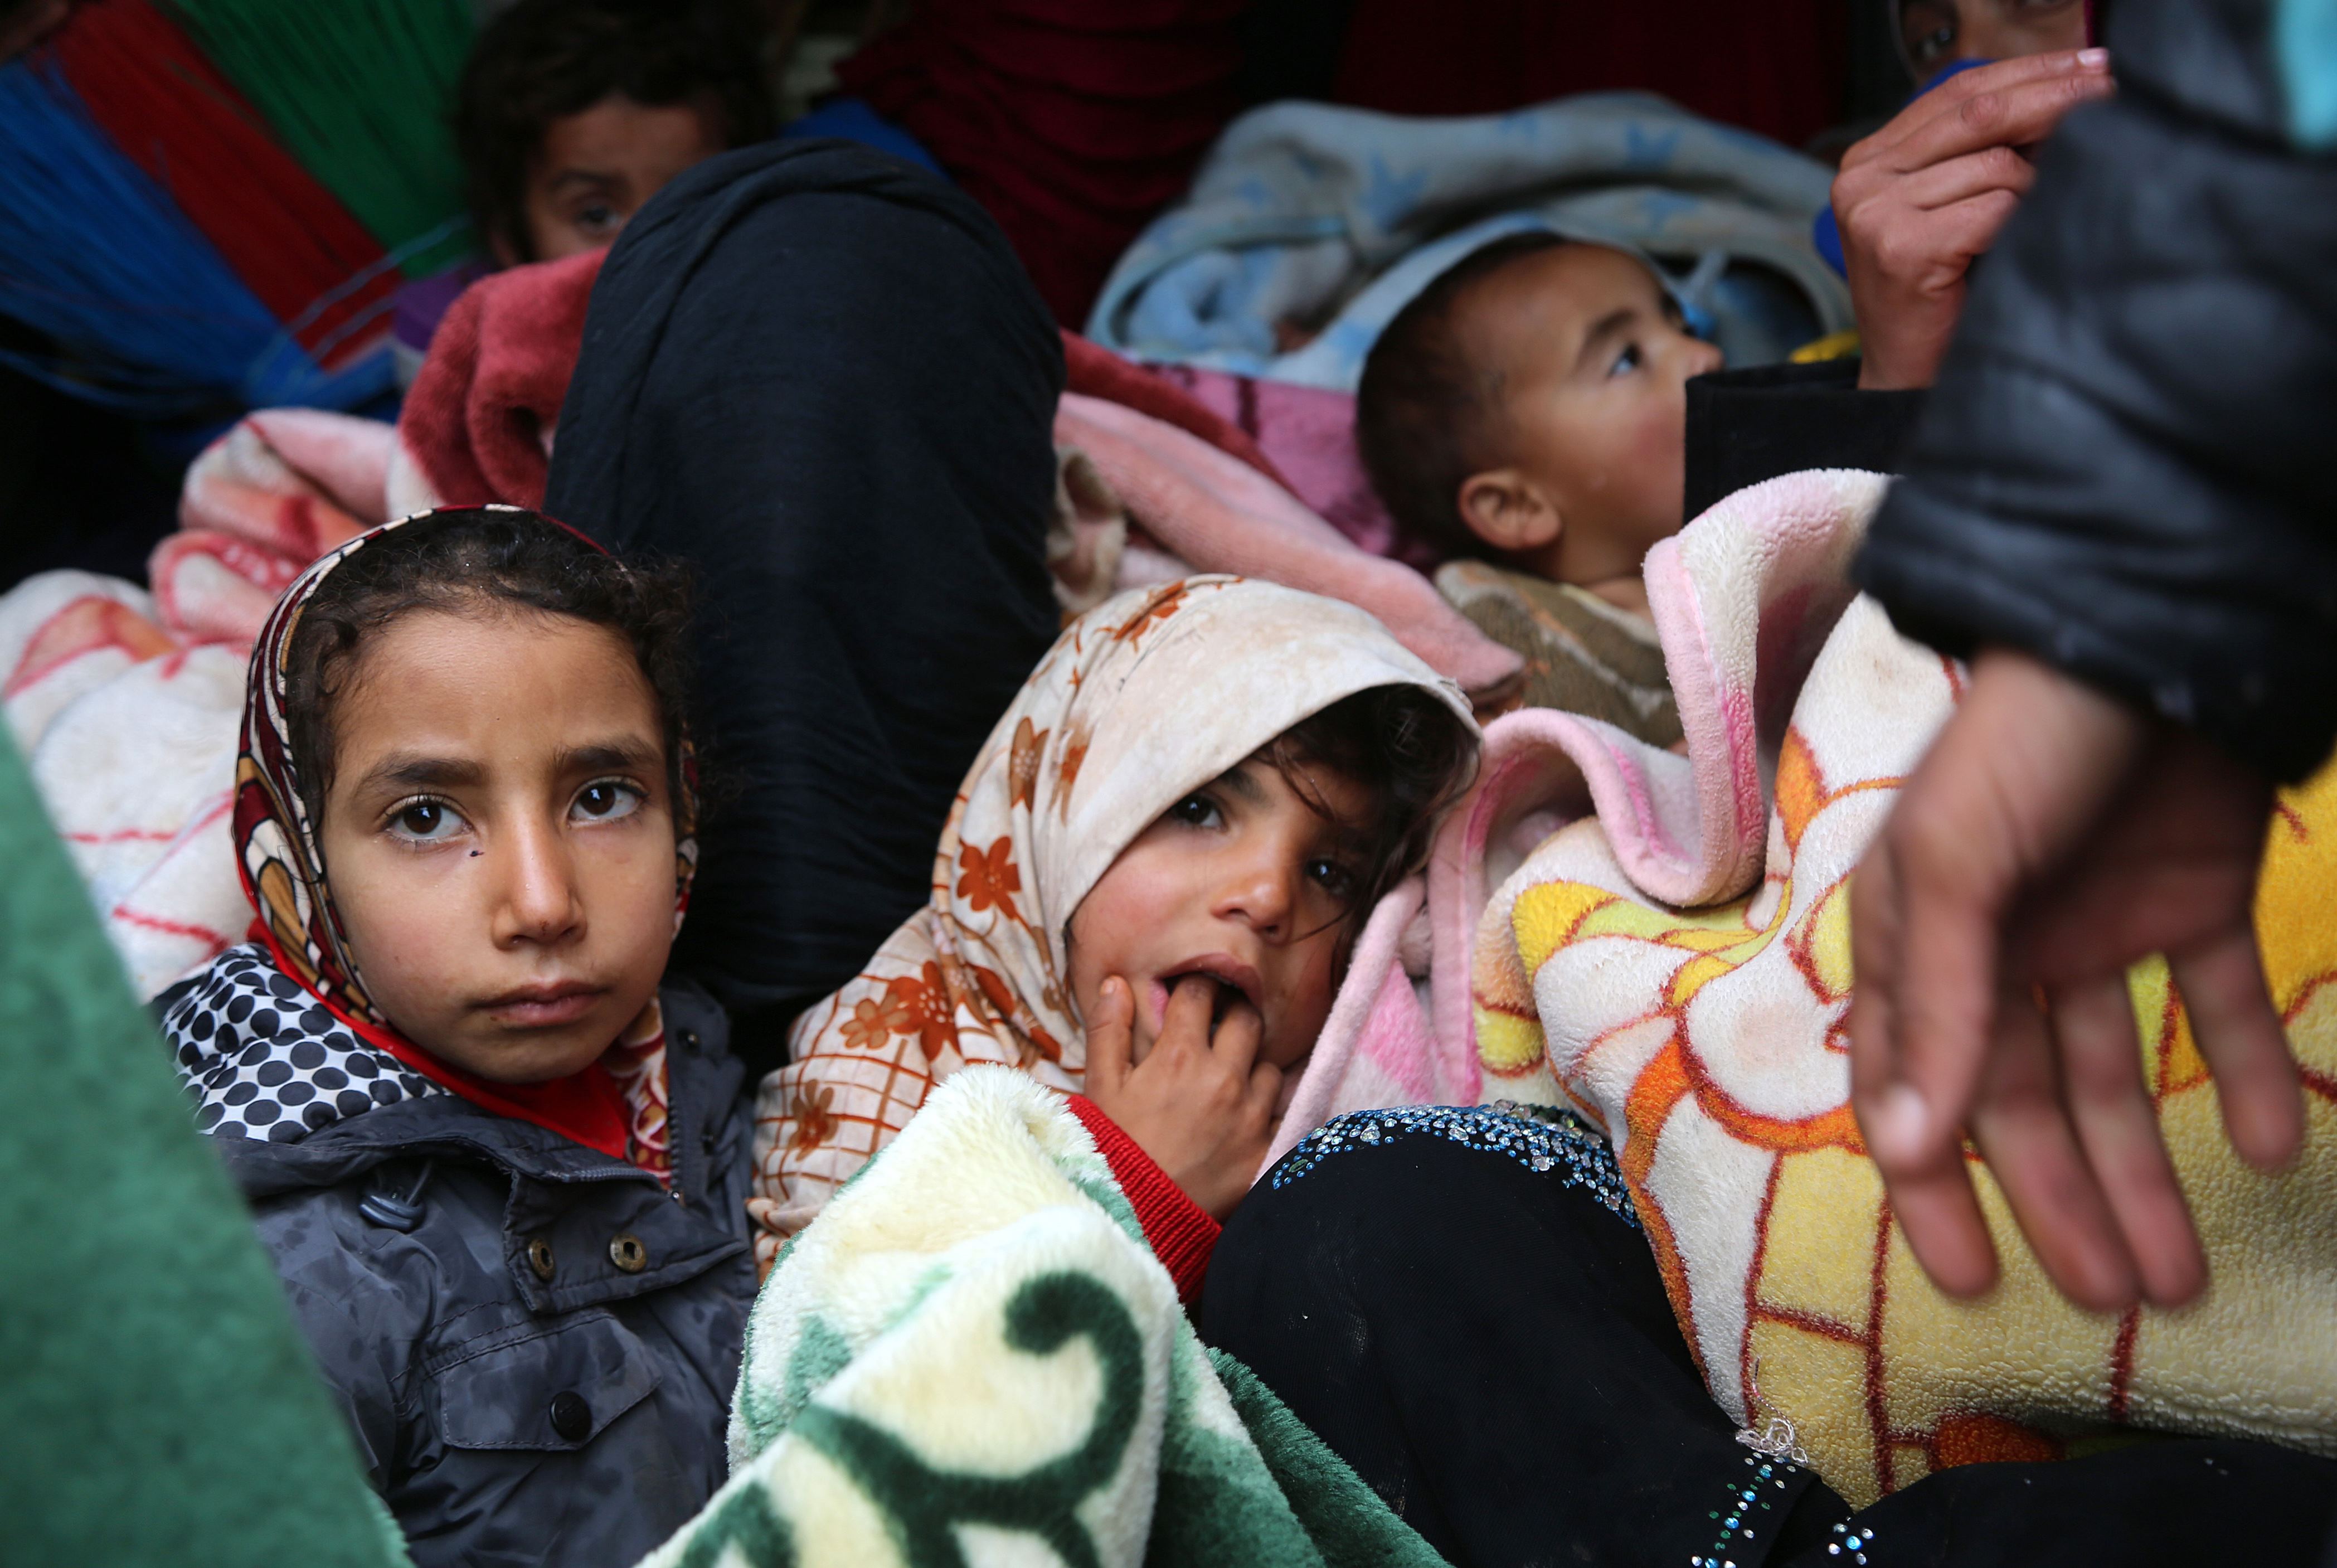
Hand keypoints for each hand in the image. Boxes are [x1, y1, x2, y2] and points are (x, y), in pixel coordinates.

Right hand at [1085, 974, 1282, 1219]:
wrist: (1137, 1217)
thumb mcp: (1100, 1087)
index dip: (1197, 987)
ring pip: (1270, 1068)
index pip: (1201, 993)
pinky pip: (1286, 1116)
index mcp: (1180, 1054)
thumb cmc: (1113, 1149)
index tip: (1195, 995)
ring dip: (1253, 1069)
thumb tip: (1114, 982)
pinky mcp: (1267, 1149)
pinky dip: (1273, 1114)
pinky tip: (1255, 1121)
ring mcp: (1251, 1114)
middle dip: (1235, 1016)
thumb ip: (1108, 1029)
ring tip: (1233, 1084)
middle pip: (1248, 1020)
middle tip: (1221, 1030)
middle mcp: (1224, 1077)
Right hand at [1834, 49, 2112, 390]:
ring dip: (2036, 187)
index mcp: (1869, 161)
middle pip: (1977, 112)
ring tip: (2038, 219)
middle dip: (2053, 97)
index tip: (2087, 62)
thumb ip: (1977, 152)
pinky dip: (2021, 225)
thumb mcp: (1949, 207)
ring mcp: (1875, 213)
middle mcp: (1861, 179)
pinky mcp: (1902, 249)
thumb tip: (2066, 92)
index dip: (2026, 70)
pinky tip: (2017, 248)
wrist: (1907, 379)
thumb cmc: (1941, 295)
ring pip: (1995, 164)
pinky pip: (1996, 207)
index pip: (1954, 90)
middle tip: (2109, 89)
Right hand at [1849, 649, 2300, 1310]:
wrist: (2158, 632)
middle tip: (2119, 1297)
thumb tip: (1906, 1143)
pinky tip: (2271, 1148)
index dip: (1936, 1187)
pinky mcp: (2189, 901)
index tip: (1969, 1284)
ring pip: (2117, 1074)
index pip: (1917, 1088)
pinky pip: (2215, 1009)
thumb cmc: (2023, 745)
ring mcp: (2097, 925)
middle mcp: (2002, 945)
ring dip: (2148, 1171)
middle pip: (2027, 1100)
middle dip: (2065, 1201)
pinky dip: (2246, 1077)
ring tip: (2184, 1270)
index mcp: (1921, 937)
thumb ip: (1937, 1002)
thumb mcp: (1954, 863)